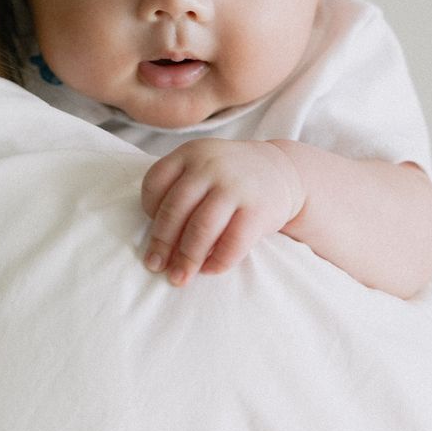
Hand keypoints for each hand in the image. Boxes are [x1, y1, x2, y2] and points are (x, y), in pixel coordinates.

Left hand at [141, 139, 304, 285]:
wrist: (283, 171)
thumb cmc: (229, 178)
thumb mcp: (202, 166)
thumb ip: (178, 190)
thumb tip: (158, 243)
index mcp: (190, 153)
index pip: (155, 182)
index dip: (148, 209)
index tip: (151, 227)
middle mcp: (210, 165)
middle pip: (175, 209)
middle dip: (161, 243)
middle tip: (154, 266)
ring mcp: (235, 186)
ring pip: (201, 228)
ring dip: (186, 258)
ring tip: (178, 277)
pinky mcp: (258, 209)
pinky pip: (232, 242)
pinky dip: (217, 261)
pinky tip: (209, 270)